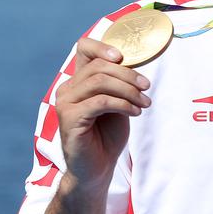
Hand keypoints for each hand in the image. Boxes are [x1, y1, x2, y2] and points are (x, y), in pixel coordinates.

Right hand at [54, 36, 150, 193]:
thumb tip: (136, 65)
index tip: (125, 58)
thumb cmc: (107, 135)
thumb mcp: (118, 103)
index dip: (104, 47)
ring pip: (100, 82)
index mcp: (78, 81)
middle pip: (99, 66)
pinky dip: (123, 104)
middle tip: (147, 88)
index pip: (84, 48)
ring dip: (129, 91)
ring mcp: (65, 103)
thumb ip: (120, 84)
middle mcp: (67, 88)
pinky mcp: (70, 119)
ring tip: (144, 103)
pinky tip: (135, 112)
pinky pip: (100, 102)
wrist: (97, 167)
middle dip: (129, 75)